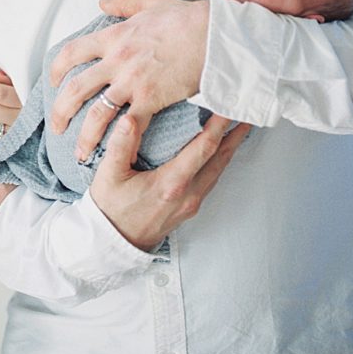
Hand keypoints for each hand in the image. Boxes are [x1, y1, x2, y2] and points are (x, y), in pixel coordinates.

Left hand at [49, 0, 208, 161]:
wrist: (212, 34)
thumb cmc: (186, 18)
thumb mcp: (150, 3)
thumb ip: (124, 4)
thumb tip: (103, 2)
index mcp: (114, 37)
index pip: (73, 52)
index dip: (57, 69)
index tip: (53, 81)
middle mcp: (116, 61)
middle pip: (76, 88)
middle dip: (61, 110)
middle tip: (57, 126)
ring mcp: (132, 82)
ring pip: (97, 113)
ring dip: (85, 136)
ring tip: (80, 153)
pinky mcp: (151, 99)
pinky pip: (129, 127)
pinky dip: (122, 143)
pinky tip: (118, 156)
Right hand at [90, 113, 249, 251]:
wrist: (113, 246)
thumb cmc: (110, 209)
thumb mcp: (108, 175)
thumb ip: (120, 145)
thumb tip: (130, 118)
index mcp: (171, 184)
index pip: (203, 148)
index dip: (219, 126)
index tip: (228, 107)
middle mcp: (188, 194)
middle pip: (220, 159)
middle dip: (234, 133)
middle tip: (244, 111)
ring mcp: (191, 203)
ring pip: (218, 170)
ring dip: (229, 147)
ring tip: (238, 127)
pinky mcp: (189, 207)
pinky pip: (211, 179)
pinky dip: (219, 160)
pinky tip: (218, 151)